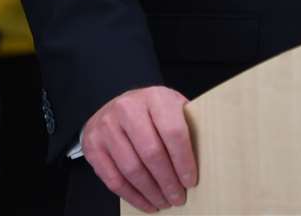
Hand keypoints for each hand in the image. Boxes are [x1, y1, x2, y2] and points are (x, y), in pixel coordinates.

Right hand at [81, 85, 196, 211]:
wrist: (115, 106)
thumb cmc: (151, 111)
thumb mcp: (171, 107)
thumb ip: (186, 125)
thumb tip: (207, 158)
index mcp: (155, 97)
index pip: (173, 131)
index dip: (183, 161)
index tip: (191, 181)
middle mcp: (127, 109)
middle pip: (151, 153)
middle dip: (168, 182)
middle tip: (178, 198)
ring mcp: (107, 127)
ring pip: (132, 169)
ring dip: (150, 192)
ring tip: (164, 202)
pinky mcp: (93, 146)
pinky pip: (113, 179)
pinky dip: (132, 196)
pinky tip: (146, 203)